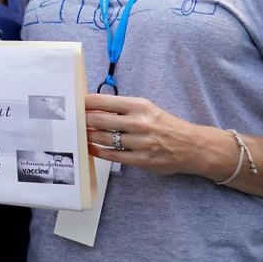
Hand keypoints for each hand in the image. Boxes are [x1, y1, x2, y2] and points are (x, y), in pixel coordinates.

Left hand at [84, 94, 207, 175]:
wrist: (191, 146)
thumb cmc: (165, 125)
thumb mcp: (147, 109)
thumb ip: (123, 108)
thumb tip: (94, 107)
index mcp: (139, 106)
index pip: (104, 101)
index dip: (85, 103)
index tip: (74, 103)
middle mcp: (139, 123)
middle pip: (99, 120)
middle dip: (82, 121)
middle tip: (72, 121)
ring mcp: (139, 143)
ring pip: (103, 139)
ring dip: (88, 137)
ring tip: (80, 134)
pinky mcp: (141, 160)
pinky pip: (112, 156)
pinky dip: (98, 151)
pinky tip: (92, 148)